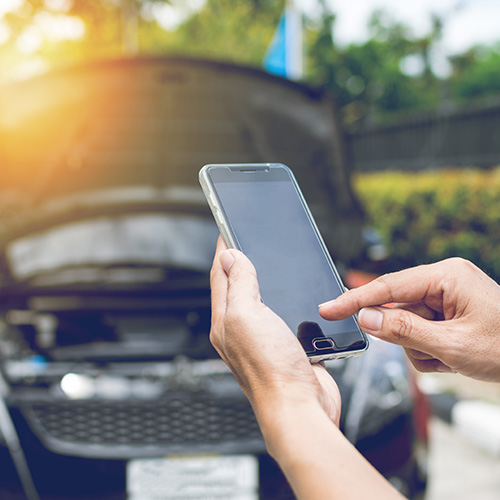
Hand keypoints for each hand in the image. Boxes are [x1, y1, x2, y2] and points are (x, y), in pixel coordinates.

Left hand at [210, 237, 340, 425]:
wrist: (301, 409)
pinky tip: (291, 295)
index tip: (227, 228)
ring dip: (263, 280)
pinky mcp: (286, 345)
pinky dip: (285, 300)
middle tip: (244, 240)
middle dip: (241, 262)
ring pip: (262, 300)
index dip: (224, 250)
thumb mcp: (248, 316)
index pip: (220, 275)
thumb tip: (230, 256)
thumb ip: (239, 284)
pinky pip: (282, 315)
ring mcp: (264, 338)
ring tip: (264, 262)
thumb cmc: (272, 370)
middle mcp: (242, 329)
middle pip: (238, 287)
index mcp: (226, 321)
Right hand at [319, 257, 499, 381]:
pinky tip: (451, 357)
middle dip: (406, 336)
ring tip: (449, 358)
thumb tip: (366, 319)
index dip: (354, 300)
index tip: (328, 309)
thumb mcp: (451, 344)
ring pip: (406, 324)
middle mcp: (443, 280)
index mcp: (445, 276)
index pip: (387, 287)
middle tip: (432, 352)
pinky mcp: (446, 311)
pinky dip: (428, 350)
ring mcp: (445, 296)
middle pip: (396, 308)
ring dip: (420, 348)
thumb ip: (403, 330)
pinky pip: (418, 330)